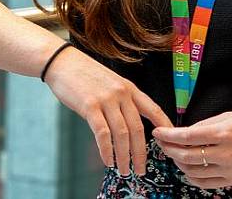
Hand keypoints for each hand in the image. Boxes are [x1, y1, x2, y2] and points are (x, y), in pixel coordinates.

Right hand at [43, 46, 172, 176]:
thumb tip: (128, 126)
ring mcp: (106, 99)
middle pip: (138, 128)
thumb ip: (121, 101)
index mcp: (130, 88)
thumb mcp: (111, 83)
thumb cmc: (85, 74)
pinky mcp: (90, 106)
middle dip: (140, 153)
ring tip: (123, 170)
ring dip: (124, 156)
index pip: (153, 109)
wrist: (63, 62)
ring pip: (122, 134)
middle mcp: (122, 93)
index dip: (164, 127)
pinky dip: (106, 150)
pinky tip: (107, 160)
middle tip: (141, 169)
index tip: (169, 142)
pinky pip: (102, 133)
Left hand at [152, 111, 231, 188]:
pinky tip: (187, 170)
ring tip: (175, 154)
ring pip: (193, 172)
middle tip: (162, 143)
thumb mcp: (230, 116)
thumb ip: (207, 124)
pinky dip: (192, 177)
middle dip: (169, 150)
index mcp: (224, 133)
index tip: (158, 133)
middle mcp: (225, 153)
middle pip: (186, 156)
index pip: (187, 136)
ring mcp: (229, 169)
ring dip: (179, 163)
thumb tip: (186, 132)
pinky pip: (205, 183)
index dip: (169, 135)